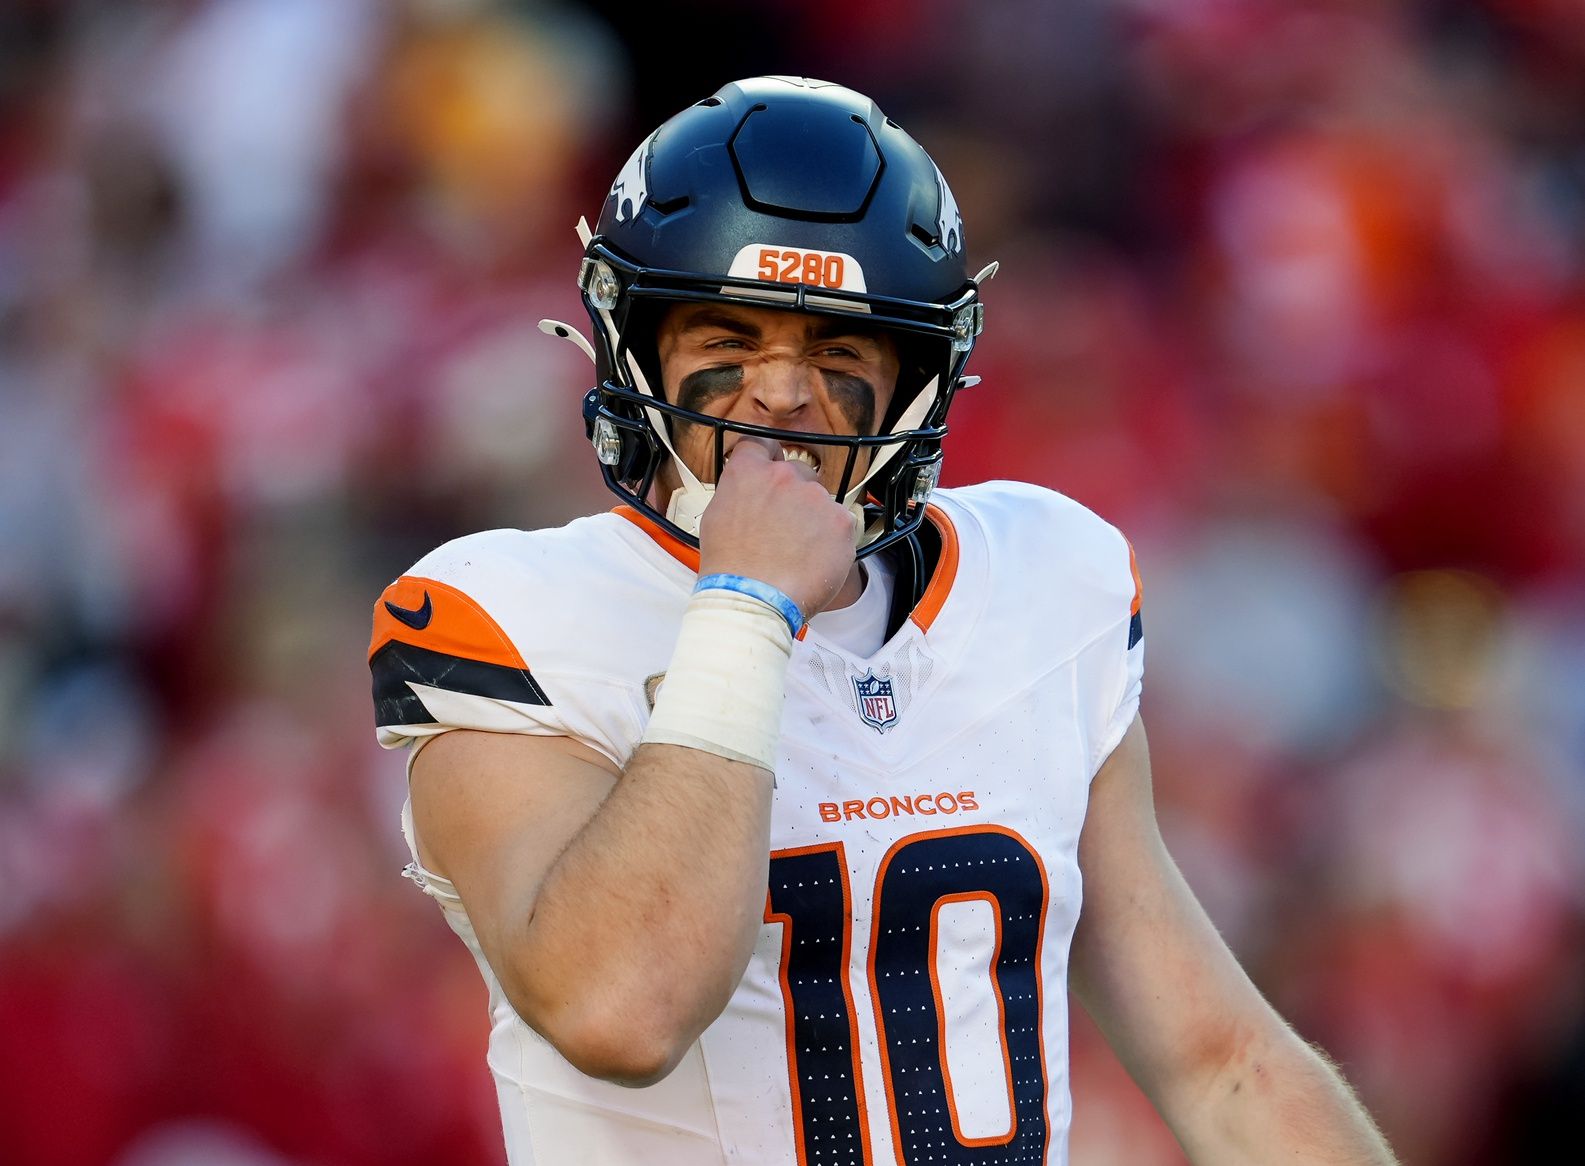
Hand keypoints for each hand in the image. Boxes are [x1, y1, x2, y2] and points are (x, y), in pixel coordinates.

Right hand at [698, 437, 856, 616]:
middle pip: (799, 473)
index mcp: (748, 472)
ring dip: (814, 521)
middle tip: (786, 529)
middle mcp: (784, 476)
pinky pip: (841, 525)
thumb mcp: (716, 517)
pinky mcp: (840, 520)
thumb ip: (738, 492)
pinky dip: (832, 541)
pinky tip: (813, 560)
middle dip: (795, 497)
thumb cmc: (731, 568)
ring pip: (821, 502)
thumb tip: (748, 488)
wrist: (754, 599)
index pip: (760, 444)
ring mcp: (815, 497)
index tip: (770, 471)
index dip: (767, 458)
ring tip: (797, 553)